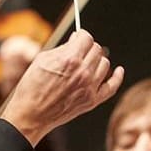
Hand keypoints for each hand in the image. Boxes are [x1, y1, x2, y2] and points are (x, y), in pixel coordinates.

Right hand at [0, 30, 123, 147]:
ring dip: (97, 60)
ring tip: (86, 63)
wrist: (31, 114)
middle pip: (97, 49)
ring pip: (105, 64)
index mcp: (69, 59)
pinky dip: (117, 77)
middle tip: (79, 51)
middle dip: (88, 47)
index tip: (79, 38)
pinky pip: (112, 86)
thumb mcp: (43, 59)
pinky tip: (119, 70)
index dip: (82, 36)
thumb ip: (63, 48)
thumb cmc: (32, 87)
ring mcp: (89, 87)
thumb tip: (76, 40)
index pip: (86, 38)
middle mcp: (82, 72)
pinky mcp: (92, 100)